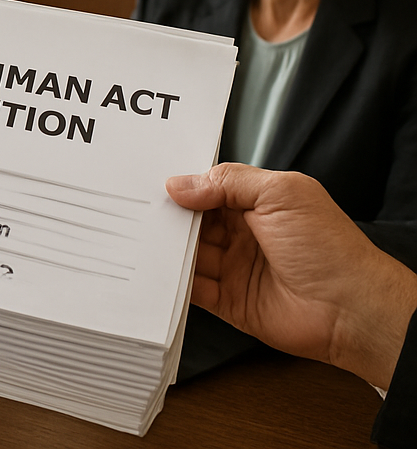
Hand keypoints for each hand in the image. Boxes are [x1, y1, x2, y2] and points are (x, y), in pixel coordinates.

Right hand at [166, 163, 416, 387]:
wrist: (351, 309)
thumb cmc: (328, 247)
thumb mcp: (280, 194)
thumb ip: (228, 182)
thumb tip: (181, 184)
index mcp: (256, 202)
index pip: (208, 187)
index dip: (183, 184)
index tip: (153, 180)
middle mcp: (242, 233)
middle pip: (193, 220)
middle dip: (169, 214)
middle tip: (140, 208)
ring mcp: (234, 266)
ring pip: (188, 252)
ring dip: (167, 246)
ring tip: (142, 236)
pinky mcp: (229, 300)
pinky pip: (192, 288)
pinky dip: (173, 279)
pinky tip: (157, 269)